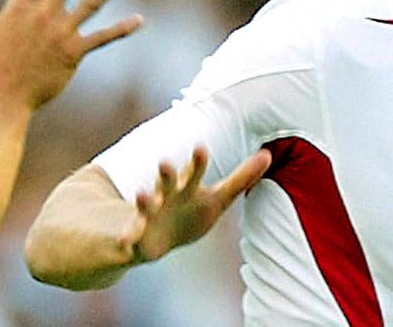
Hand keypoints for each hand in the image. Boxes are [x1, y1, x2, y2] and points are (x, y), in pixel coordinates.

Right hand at [123, 146, 271, 262]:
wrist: (158, 235)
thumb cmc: (191, 211)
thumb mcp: (219, 197)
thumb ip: (242, 177)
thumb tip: (268, 154)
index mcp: (186, 185)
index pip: (194, 170)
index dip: (198, 161)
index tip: (202, 148)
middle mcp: (167, 194)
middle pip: (167, 181)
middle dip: (167, 173)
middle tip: (165, 163)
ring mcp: (151, 212)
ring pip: (146, 203)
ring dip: (143, 199)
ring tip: (140, 195)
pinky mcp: (139, 232)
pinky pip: (132, 235)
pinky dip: (127, 238)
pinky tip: (124, 244)